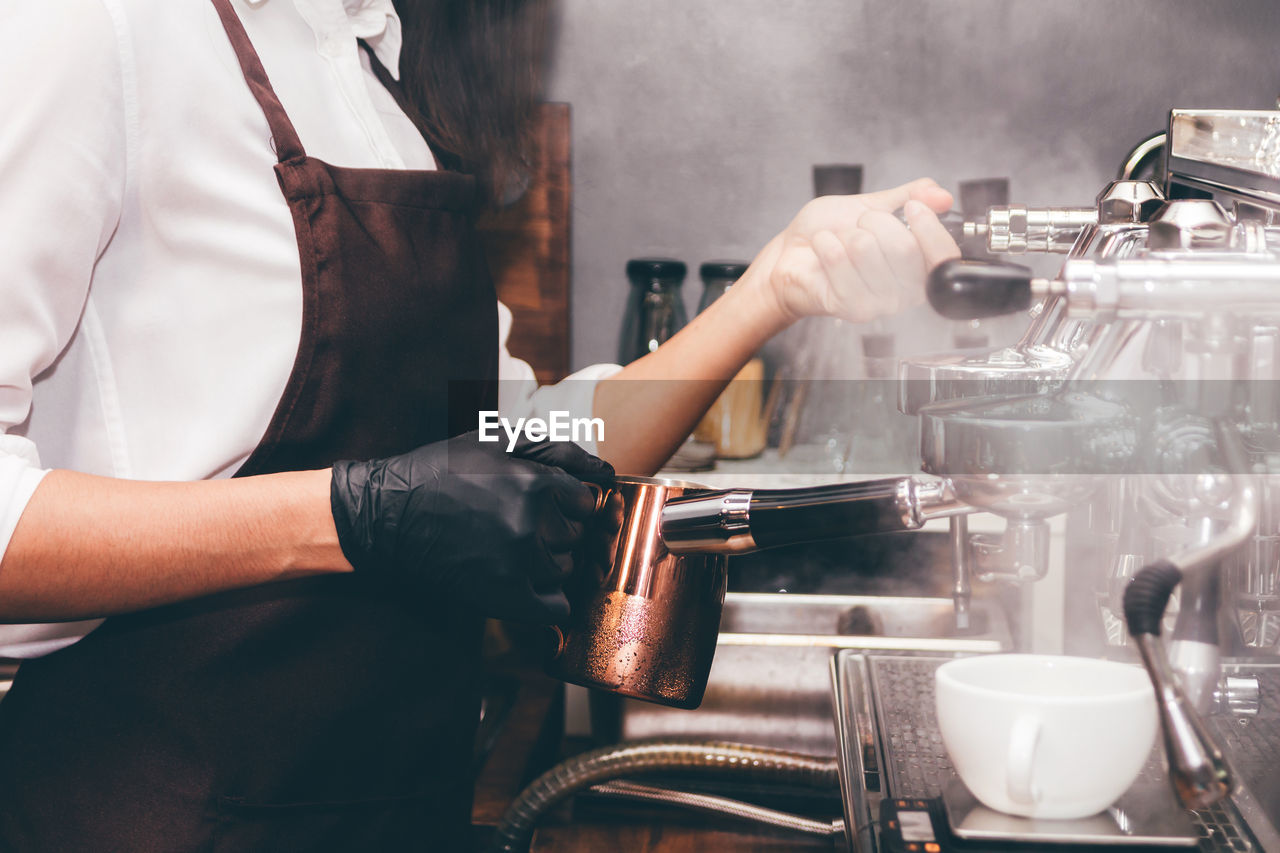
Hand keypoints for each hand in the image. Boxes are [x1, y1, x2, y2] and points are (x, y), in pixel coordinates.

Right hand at [330, 432, 613, 623]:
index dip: (569, 502)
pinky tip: (524, 583)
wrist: (388, 514)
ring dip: (547, 562)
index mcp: (535, 482)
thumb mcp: (496, 442)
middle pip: (577, 536)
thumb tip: (605, 470)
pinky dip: (547, 600)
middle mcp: (532, 524)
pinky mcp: (503, 597)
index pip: (588, 502)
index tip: (546, 502)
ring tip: (511, 548)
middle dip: (557, 530)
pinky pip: (555, 608)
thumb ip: (557, 450)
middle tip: (520, 523)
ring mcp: (518, 564)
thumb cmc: (443, 470)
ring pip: (565, 569)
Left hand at [756, 177, 960, 323]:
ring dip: (846, 234)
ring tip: (838, 241)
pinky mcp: (850, 308)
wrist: (791, 253)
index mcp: (919, 268)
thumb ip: (908, 198)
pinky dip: (826, 244)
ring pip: (867, 250)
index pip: (945, 256)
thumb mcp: (873, 204)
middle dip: (874, 221)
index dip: (929, 227)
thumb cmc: (831, 232)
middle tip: (859, 225)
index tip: (911, 207)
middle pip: (904, 247)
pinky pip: (839, 262)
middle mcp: (905, 292)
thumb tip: (943, 196)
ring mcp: (879, 304)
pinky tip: (823, 250)